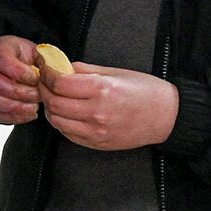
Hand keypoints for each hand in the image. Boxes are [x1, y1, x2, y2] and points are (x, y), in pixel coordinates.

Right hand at [0, 35, 40, 123]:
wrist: (24, 71)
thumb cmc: (31, 61)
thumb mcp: (41, 54)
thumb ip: (45, 62)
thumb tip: (50, 74)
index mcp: (0, 47)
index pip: (1, 58)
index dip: (19, 72)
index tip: (36, 79)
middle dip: (17, 92)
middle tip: (37, 96)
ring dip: (13, 106)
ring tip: (34, 107)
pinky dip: (9, 116)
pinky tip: (27, 114)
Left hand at [41, 63, 176, 150]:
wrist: (167, 117)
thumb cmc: (145, 90)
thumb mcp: (115, 72)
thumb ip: (84, 70)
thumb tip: (60, 66)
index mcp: (102, 89)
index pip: (59, 82)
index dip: (46, 73)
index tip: (43, 67)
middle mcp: (97, 112)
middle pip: (53, 102)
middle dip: (43, 89)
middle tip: (43, 81)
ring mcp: (96, 131)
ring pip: (56, 121)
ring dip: (49, 107)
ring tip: (53, 96)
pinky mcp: (97, 144)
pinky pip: (68, 133)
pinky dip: (60, 122)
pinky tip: (65, 112)